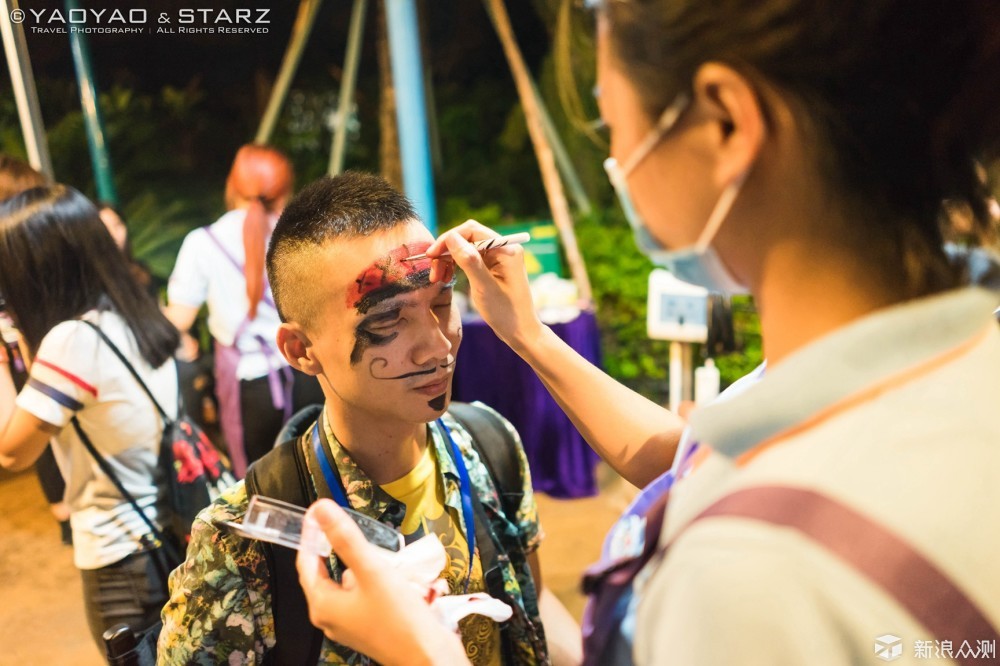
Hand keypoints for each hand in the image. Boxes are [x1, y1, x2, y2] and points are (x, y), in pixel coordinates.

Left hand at [296, 500, 468, 665]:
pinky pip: (363, 596)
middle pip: (325, 574)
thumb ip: (345, 538)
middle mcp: (331, 617)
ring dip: (358, 564)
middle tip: (344, 524)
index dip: (310, 535)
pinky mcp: (369, 628)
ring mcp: (350, 625)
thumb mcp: (371, 570)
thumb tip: (321, 509)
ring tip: (373, 547)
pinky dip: (371, 580)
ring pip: (347, 584)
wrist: (428, 657)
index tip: (318, 512)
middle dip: (335, 548)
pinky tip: (391, 573)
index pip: (306, 562)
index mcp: (322, 605)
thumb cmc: (398, 617)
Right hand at [426, 220, 544, 352]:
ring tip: (437, 278)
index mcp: (506, 249)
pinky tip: (447, 278)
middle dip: (447, 251)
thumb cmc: (506, 313)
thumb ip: (469, 261)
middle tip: (433, 271)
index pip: (471, 230)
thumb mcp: (484, 287)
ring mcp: (498, 258)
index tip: (432, 255)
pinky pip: (469, 260)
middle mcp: (503, 249)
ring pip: (465, 249)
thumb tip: (452, 237)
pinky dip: (455, 266)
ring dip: (448, 260)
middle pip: (467, 238)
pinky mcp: (492, 268)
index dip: (449, 239)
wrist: (520, 333)